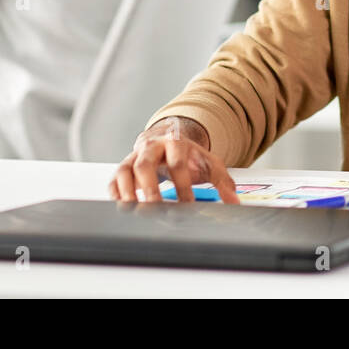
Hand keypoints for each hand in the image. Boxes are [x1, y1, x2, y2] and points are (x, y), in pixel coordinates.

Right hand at [107, 116, 239, 203]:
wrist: (169, 138)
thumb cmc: (189, 155)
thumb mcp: (209, 162)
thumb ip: (223, 181)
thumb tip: (234, 202)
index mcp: (175, 143)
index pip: (177, 164)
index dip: (182, 185)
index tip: (188, 205)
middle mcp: (152, 147)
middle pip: (145, 164)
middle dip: (149, 188)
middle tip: (155, 208)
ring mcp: (135, 156)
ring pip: (125, 170)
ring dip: (128, 191)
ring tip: (134, 210)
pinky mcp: (124, 166)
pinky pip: (114, 178)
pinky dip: (115, 192)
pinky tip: (121, 205)